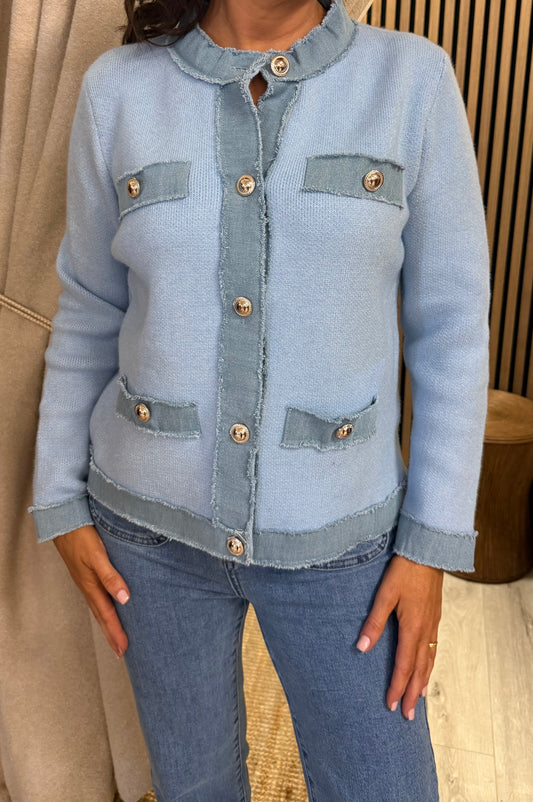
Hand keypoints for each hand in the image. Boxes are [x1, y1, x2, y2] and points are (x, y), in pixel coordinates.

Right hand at [53, 525, 129, 658]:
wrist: (64, 522)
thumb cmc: (82, 538)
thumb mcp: (98, 556)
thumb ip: (111, 576)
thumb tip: (124, 599)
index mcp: (91, 586)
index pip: (107, 615)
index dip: (116, 633)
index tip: (123, 650)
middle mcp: (88, 587)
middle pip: (102, 616)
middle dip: (111, 634)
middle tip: (120, 652)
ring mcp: (86, 581)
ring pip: (99, 608)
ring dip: (108, 624)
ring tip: (116, 636)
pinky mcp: (86, 573)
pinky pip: (97, 597)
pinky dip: (104, 608)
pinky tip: (109, 607)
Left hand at [356, 554, 442, 719]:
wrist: (428, 551)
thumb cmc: (405, 570)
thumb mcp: (385, 594)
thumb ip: (374, 622)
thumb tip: (361, 647)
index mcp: (413, 628)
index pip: (404, 666)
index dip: (397, 687)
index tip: (390, 705)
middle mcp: (426, 630)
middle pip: (420, 669)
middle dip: (412, 693)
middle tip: (407, 715)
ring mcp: (433, 623)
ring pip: (429, 659)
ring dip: (423, 680)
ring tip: (418, 697)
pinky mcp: (435, 615)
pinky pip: (434, 647)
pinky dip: (430, 662)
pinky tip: (427, 664)